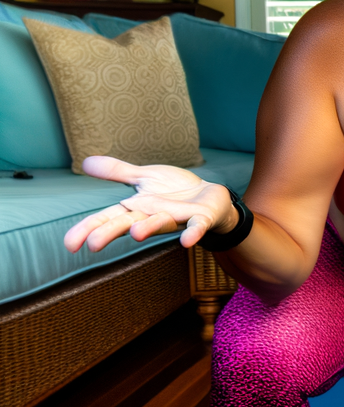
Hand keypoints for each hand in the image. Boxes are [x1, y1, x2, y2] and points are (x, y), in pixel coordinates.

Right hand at [64, 156, 237, 253]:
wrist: (210, 197)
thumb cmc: (175, 191)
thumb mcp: (144, 177)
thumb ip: (118, 172)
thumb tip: (85, 162)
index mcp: (137, 208)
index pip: (107, 219)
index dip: (88, 229)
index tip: (69, 244)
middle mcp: (153, 216)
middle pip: (128, 224)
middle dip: (111, 233)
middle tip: (92, 244)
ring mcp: (177, 219)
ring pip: (159, 224)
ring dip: (148, 228)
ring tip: (135, 233)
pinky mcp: (200, 218)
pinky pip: (195, 227)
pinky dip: (192, 234)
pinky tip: (187, 241)